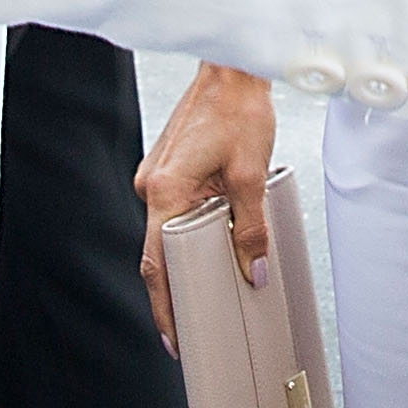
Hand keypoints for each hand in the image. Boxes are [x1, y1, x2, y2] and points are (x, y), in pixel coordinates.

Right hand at [135, 64, 276, 352]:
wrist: (232, 69)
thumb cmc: (239, 110)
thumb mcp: (252, 174)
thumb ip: (251, 227)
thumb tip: (255, 270)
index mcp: (164, 191)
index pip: (156, 265)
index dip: (165, 307)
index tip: (176, 338)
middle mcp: (151, 187)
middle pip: (158, 254)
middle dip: (177, 290)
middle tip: (197, 326)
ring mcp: (157, 177)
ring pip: (168, 232)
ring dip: (188, 257)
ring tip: (213, 287)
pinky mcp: (169, 169)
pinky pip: (175, 211)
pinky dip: (191, 230)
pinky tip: (216, 240)